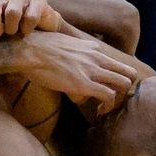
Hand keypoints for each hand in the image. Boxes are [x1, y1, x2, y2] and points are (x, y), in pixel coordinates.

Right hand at [23, 32, 137, 115]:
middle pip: (128, 73)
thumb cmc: (37, 48)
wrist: (27, 50)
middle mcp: (96, 56)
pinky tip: (98, 111)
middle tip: (112, 101)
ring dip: (118, 99)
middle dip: (124, 90)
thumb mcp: (62, 44)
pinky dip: (107, 106)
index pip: (116, 63)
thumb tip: (70, 64)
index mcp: (92, 47)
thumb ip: (73, 53)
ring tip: (105, 108)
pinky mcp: (83, 83)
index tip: (105, 89)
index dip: (114, 79)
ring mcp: (92, 69)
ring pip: (124, 84)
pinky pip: (108, 96)